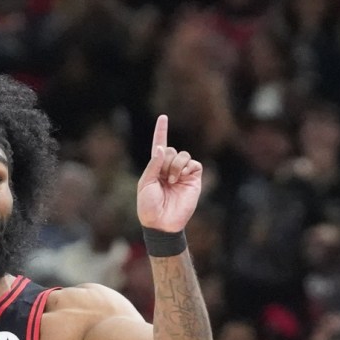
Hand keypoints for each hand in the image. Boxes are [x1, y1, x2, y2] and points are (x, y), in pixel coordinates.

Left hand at [137, 115, 202, 231]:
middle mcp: (169, 168)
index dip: (161, 131)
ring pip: (183, 155)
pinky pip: (194, 164)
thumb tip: (162, 147)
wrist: (162, 223)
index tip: (163, 117)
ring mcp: (182, 174)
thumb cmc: (149, 206)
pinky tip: (181, 177)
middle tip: (163, 177)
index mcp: (156, 168)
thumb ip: (153, 165)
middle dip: (166, 160)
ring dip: (176, 164)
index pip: (160, 146)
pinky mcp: (194, 179)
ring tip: (172, 180)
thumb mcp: (145, 183)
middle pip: (172, 150)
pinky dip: (187, 167)